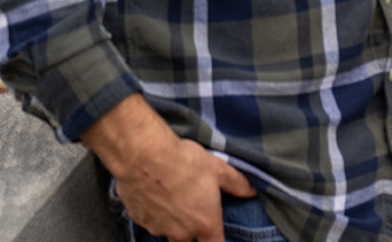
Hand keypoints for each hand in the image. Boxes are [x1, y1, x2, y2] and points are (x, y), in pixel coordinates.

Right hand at [80, 94, 253, 241]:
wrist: (143, 157)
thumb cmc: (184, 162)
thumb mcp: (218, 169)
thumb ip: (237, 184)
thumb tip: (251, 191)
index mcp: (204, 223)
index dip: (217, 240)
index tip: (216, 234)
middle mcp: (181, 232)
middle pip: (190, 240)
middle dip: (194, 229)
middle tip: (194, 206)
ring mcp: (158, 228)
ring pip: (170, 231)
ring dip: (174, 220)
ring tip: (175, 195)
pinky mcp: (139, 221)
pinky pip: (152, 222)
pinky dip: (156, 213)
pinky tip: (158, 194)